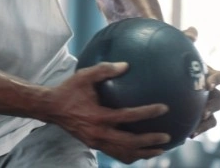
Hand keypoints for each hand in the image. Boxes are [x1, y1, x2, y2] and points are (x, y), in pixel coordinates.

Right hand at [45, 62, 170, 163]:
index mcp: (98, 116)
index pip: (128, 116)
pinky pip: (115, 154)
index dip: (147, 113)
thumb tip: (126, 65)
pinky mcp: (94, 146)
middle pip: (129, 142)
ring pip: (124, 153)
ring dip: (143, 153)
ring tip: (160, 150)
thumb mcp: (84, 75)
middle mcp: (98, 133)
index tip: (164, 108)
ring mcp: (96, 142)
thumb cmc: (69, 90)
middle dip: (150, 141)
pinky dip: (130, 155)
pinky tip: (141, 152)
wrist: (51, 108)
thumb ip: (104, 69)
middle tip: (167, 137)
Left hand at [182, 27, 219, 137]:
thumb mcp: (176, 45)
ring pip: (212, 118)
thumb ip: (184, 38)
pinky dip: (193, 131)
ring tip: (193, 129)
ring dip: (206, 123)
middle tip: (203, 110)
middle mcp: (210, 91)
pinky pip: (198, 127)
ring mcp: (204, 105)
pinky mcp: (194, 117)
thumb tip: (192, 32)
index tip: (207, 83)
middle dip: (215, 106)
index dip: (216, 80)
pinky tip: (180, 136)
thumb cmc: (171, 54)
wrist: (163, 66)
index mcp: (209, 74)